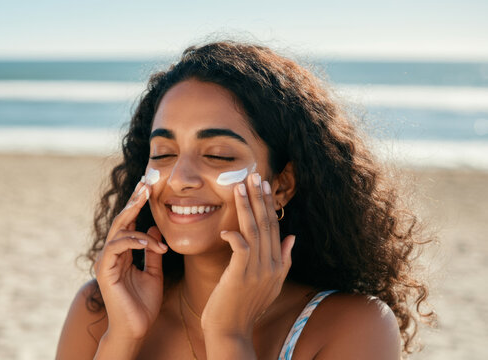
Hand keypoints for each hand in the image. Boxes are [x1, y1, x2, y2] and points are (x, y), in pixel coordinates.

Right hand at [94, 180, 167, 339]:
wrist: (136, 329)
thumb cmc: (144, 304)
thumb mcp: (155, 273)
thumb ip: (153, 252)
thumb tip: (154, 229)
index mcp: (122, 254)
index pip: (128, 224)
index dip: (137, 205)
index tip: (149, 188)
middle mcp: (111, 255)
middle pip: (121, 221)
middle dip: (133, 201)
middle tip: (146, 184)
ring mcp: (106, 261)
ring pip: (118, 231)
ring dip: (137, 221)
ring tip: (152, 213)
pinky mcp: (104, 270)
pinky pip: (117, 247)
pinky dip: (133, 241)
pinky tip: (147, 242)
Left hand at [201, 173, 295, 338]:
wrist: (231, 331)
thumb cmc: (244, 307)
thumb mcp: (270, 284)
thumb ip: (283, 260)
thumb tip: (293, 237)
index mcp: (278, 265)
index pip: (274, 228)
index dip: (268, 205)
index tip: (263, 185)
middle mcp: (271, 266)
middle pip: (267, 225)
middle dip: (259, 198)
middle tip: (254, 176)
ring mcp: (257, 271)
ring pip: (253, 231)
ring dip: (246, 207)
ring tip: (239, 187)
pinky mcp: (240, 276)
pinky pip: (240, 248)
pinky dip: (234, 235)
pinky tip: (226, 228)